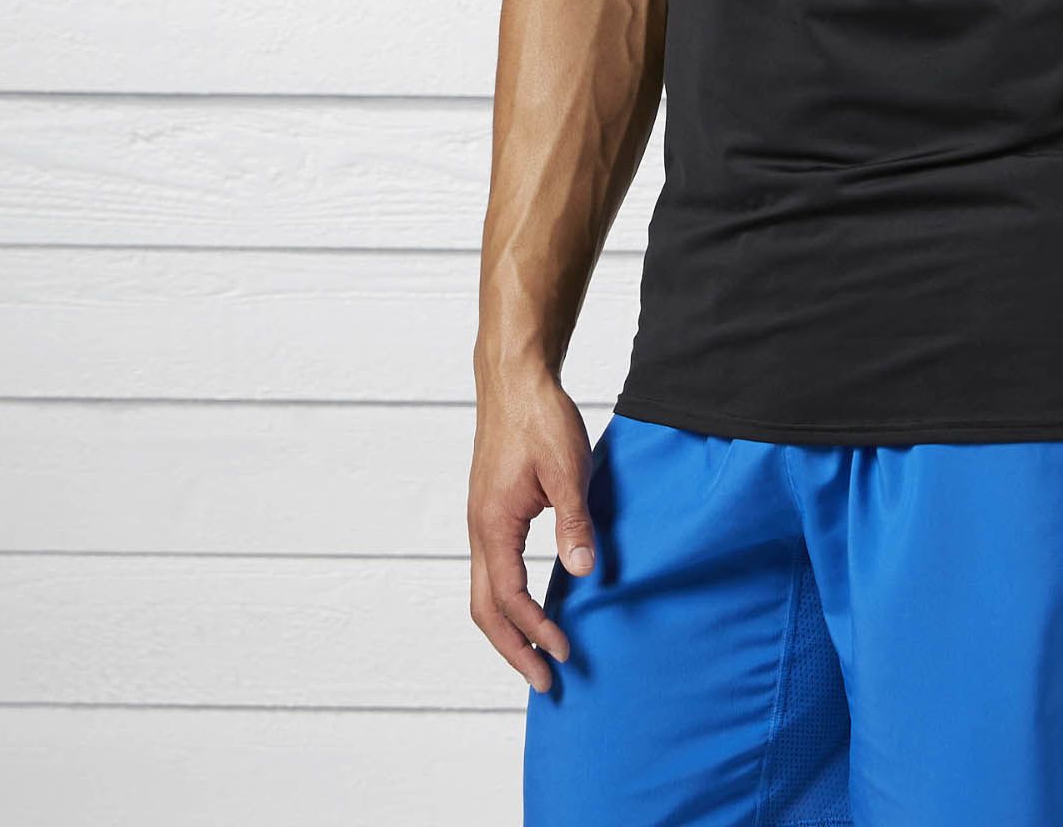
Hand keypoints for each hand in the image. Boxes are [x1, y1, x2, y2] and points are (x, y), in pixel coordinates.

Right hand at [466, 372, 598, 690]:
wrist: (515, 380)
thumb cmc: (540, 418)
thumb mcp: (567, 469)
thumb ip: (574, 522)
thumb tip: (582, 573)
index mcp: (493, 525)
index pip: (510, 598)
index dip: (536, 631)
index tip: (565, 653)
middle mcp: (480, 530)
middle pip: (486, 610)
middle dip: (514, 650)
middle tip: (546, 682)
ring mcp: (482, 522)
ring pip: (485, 593)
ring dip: (510, 629)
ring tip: (538, 654)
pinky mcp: (491, 513)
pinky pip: (493, 571)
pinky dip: (509, 601)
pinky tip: (534, 605)